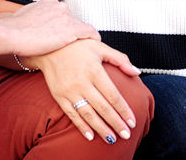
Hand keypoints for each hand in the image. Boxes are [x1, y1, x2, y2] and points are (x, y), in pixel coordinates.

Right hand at [2, 0, 100, 57]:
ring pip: (82, 27)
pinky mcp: (72, 29)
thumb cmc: (13, 30)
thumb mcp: (24, 15)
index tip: (63, 35)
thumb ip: (33, 15)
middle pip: (73, 20)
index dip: (64, 25)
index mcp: (50, 1)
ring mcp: (67, 17)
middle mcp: (60, 6)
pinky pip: (90, 33)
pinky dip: (94, 38)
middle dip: (72, 31)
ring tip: (84, 48)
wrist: (11, 34)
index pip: (63, 14)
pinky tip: (95, 45)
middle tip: (72, 45)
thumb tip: (30, 20)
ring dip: (82, 37)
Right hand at [23, 39, 140, 142]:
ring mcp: (69, 91)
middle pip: (102, 107)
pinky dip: (81, 126)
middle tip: (127, 135)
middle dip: (116, 123)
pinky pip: (71, 114)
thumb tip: (137, 72)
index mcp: (94, 70)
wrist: (49, 47)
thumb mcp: (100, 47)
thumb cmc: (78, 46)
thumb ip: (120, 59)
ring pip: (88, 114)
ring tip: (112, 139)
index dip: (123, 110)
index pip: (113, 95)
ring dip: (101, 128)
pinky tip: (90, 136)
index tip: (132, 121)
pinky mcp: (59, 96)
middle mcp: (82, 82)